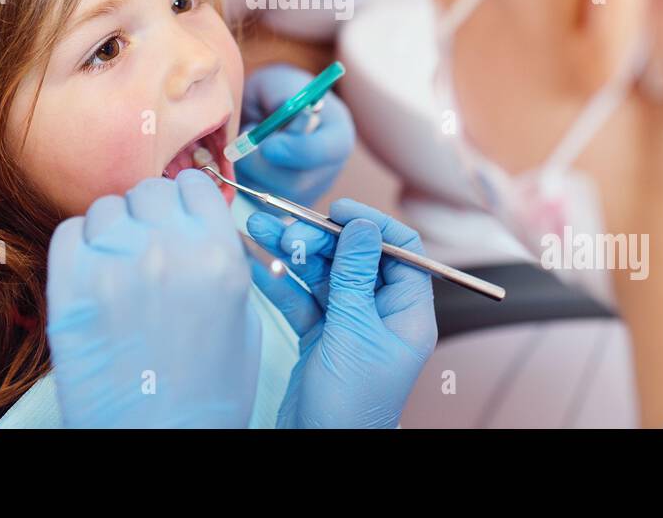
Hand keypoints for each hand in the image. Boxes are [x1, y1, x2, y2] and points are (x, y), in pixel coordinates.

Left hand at [46, 169, 260, 427]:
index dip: (186, 202)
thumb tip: (194, 224)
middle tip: (150, 250)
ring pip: (107, 207)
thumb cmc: (205, 393)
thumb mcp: (243, 317)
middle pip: (150, 190)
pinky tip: (93, 278)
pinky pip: (68, 232)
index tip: (180, 219)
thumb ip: (220, 258)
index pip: (195, 184)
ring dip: (114, 230)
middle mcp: (168, 250)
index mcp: (218, 256)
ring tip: (120, 269)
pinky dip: (79, 247)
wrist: (157, 442)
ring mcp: (114, 265)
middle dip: (150, 215)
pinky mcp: (69, 288)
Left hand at [234, 64, 353, 206]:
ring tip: (246, 144)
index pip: (324, 152)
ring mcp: (308, 191)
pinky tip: (245, 161)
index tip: (266, 144)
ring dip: (248, 171)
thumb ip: (282, 94)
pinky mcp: (285, 206)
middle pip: (296, 182)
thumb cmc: (277, 93)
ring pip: (272, 195)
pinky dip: (244, 182)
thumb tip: (282, 107)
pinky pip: (259, 204)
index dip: (295, 150)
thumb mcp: (279, 83)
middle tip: (242, 138)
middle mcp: (328, 169)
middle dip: (261, 164)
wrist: (270, 113)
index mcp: (337, 135)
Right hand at [246, 199, 436, 427]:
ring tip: (257, 229)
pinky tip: (254, 263)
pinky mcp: (320, 337)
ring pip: (323, 275)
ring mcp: (349, 325)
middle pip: (354, 257)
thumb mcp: (353, 333)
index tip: (337, 210)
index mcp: (407, 312)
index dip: (370, 224)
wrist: (321, 452)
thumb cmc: (351, 405)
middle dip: (318, 237)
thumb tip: (361, 225)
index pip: (401, 250)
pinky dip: (280, 281)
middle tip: (283, 226)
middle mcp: (381, 314)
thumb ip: (353, 276)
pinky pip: (301, 299)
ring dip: (292, 252)